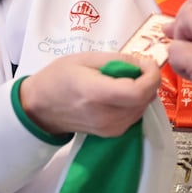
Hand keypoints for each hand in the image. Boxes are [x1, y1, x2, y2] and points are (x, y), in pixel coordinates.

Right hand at [18, 51, 159, 136]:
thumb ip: (118, 60)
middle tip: (137, 67)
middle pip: (144, 100)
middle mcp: (105, 116)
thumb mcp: (86, 58)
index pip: (137, 92)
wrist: (41, 107)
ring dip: (143, 91)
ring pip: (143, 108)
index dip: (151, 76)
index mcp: (95, 93)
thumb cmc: (59, 77)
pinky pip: (135, 115)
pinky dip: (136, 102)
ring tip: (127, 78)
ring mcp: (109, 129)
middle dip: (148, 81)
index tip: (147, 63)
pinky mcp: (111, 134)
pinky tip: (122, 92)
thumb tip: (143, 64)